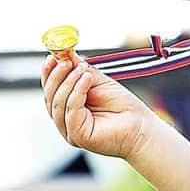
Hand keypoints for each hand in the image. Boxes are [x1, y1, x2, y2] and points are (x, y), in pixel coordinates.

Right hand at [40, 53, 158, 160]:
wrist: (141, 126)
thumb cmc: (123, 107)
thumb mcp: (98, 81)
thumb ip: (80, 69)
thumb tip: (66, 54)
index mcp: (68, 108)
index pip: (50, 90)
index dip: (48, 73)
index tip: (51, 56)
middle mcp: (65, 120)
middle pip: (49, 97)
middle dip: (56, 76)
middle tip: (66, 61)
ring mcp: (70, 130)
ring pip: (57, 104)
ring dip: (68, 82)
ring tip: (84, 71)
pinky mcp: (78, 136)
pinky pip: (71, 111)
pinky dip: (77, 92)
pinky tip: (87, 80)